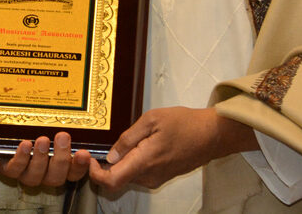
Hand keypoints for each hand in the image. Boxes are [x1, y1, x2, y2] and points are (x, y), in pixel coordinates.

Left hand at [0, 132, 90, 187]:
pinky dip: (20, 158)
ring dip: (40, 159)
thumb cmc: (36, 130)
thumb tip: (92, 119)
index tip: (85, 154)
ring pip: (35, 176)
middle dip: (61, 159)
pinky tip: (25, 144)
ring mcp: (26, 174)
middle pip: (56, 178)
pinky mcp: (10, 170)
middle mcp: (44, 175)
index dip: (80, 166)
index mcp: (59, 168)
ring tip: (42, 140)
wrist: (5, 138)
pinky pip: (14, 170)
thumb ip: (66, 131)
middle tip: (63, 137)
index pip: (74, 173)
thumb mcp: (52, 128)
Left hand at [88, 107, 256, 192]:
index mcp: (144, 162)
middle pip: (118, 179)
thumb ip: (128, 138)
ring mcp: (157, 179)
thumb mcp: (152, 119)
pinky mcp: (162, 176)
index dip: (95, 174)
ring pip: (129, 176)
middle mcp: (149, 176)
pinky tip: (140, 143)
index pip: (111, 181)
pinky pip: (140, 173)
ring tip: (128, 139)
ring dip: (122, 162)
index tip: (89, 159)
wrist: (212, 135)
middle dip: (106, 166)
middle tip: (103, 145)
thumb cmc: (184, 123)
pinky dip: (133, 162)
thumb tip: (111, 155)